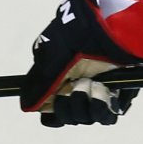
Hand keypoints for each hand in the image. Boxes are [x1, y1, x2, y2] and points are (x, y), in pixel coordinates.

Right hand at [23, 0, 142, 126]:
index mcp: (58, 79)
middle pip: (68, 117)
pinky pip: (107, 117)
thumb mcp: (53, 56)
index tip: (56, 101)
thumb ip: (39, 84)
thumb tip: (26, 106)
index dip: (53, 111)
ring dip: (88, 103)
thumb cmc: (80, 35)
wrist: (112, 25)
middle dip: (71, 104)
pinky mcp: (116, 97)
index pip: (51, 111)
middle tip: (78, 84)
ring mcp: (97, 93)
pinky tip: (104, 90)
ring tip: (93, 83)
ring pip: (87, 118)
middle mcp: (77, 88)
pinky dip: (103, 107)